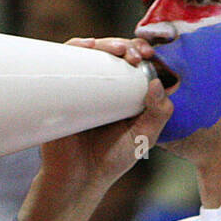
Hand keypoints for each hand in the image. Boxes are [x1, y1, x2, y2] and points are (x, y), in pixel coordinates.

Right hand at [37, 36, 172, 194]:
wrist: (78, 178)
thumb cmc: (112, 159)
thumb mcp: (145, 136)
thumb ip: (159, 113)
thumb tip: (156, 83)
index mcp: (124, 92)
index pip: (133, 61)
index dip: (142, 51)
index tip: (150, 55)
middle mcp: (101, 85)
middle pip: (112, 52)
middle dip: (126, 45)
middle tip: (135, 55)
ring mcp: (80, 86)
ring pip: (90, 52)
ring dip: (104, 43)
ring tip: (118, 51)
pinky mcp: (61, 89)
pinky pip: (64, 61)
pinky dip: (74, 47)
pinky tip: (86, 46)